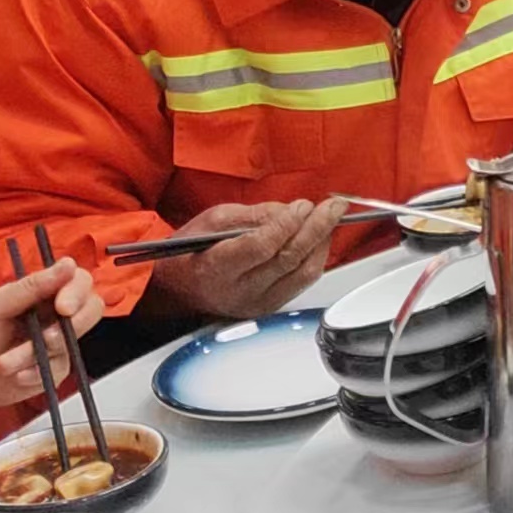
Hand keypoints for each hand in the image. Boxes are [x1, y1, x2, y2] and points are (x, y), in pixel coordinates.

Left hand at [0, 258, 102, 419]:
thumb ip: (30, 288)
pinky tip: (14, 375)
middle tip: (45, 338)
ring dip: (35, 356)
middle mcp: (51, 316)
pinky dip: (35, 374)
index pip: (78, 282)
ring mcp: (52, 344)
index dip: (77, 292)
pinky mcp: (49, 370)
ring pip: (68, 344)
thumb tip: (66, 265)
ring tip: (3, 364)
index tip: (63, 307)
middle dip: (70, 326)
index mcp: (39, 294)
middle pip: (90, 311)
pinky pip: (58, 370)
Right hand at [143, 199, 346, 320]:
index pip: (260, 247)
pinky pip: (303, 282)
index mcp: (216, 268)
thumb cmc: (192, 251)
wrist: (179, 288)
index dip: (286, 224)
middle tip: (333, 206)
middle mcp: (239, 291)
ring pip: (303, 273)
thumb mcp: (213, 220)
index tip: (303, 204)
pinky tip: (320, 238)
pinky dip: (316, 257)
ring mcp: (257, 303)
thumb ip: (254, 215)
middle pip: (288, 259)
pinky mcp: (271, 307)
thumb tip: (290, 210)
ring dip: (322, 242)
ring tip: (331, 217)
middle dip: (316, 228)